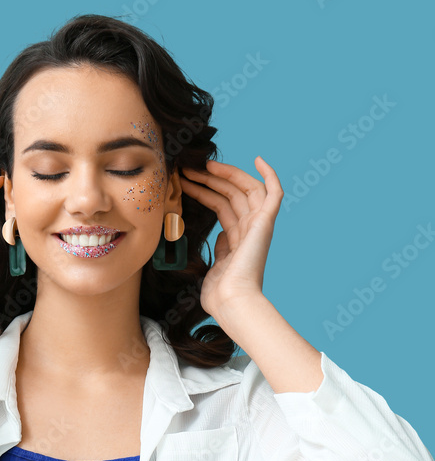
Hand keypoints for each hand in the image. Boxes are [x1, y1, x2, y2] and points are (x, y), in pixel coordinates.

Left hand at [179, 156, 283, 315]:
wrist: (231, 301)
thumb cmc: (220, 295)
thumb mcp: (215, 267)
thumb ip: (221, 250)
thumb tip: (222, 236)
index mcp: (238, 242)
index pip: (223, 208)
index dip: (206, 192)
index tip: (188, 182)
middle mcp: (250, 231)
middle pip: (231, 195)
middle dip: (210, 180)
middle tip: (189, 169)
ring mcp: (259, 226)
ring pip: (245, 190)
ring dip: (224, 175)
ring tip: (203, 166)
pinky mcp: (266, 223)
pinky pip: (273, 193)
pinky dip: (269, 175)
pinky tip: (258, 159)